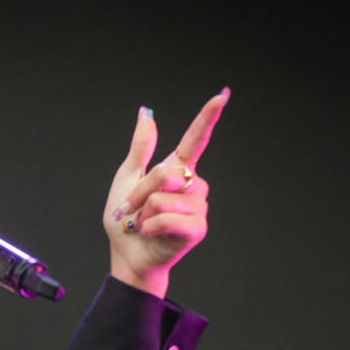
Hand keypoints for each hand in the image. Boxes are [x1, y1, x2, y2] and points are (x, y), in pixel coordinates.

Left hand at [103, 88, 229, 297]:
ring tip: (144, 224)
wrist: (127, 254)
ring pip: (163, 196)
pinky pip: (168, 217)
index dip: (208, 117)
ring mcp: (198, 207)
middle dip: (140, 192)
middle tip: (133, 210)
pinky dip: (151, 226)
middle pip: (165, 172)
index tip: (223, 95)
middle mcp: (193, 185)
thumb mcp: (127, 179)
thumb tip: (146, 114)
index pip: (196, 139)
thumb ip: (140, 148)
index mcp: (178, 170)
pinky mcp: (197, 228)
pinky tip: (152, 234)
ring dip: (144, 212)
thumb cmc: (127, 220)